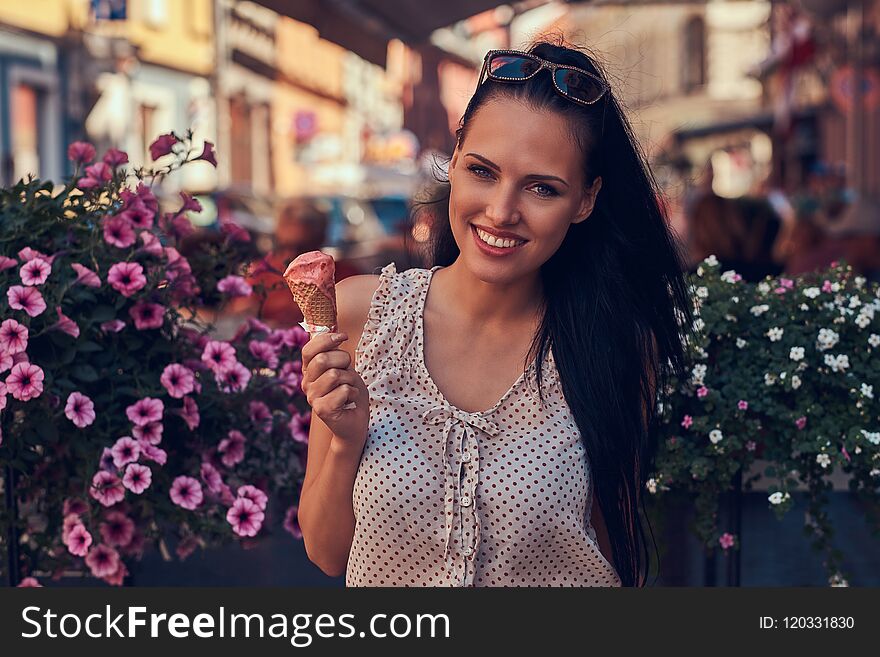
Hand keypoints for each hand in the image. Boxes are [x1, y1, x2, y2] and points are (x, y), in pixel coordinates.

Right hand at [300, 332, 369, 450]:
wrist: (355, 422)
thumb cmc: (350, 393)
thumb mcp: (344, 368)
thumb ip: (335, 353)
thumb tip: (335, 332)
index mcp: (309, 370)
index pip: (309, 349)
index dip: (326, 339)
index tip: (343, 337)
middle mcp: (306, 383)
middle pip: (323, 359)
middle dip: (343, 361)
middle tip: (348, 373)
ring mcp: (312, 397)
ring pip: (335, 375)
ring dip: (350, 380)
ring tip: (349, 389)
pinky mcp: (321, 409)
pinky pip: (342, 390)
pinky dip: (353, 393)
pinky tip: (350, 400)